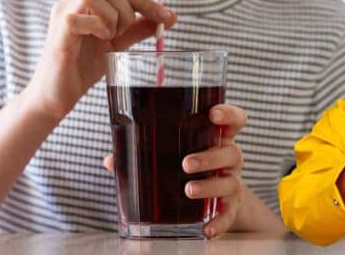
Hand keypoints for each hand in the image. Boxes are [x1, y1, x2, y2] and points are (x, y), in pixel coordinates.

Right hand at [24, 0, 176, 119]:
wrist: (57, 95)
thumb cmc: (83, 67)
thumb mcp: (118, 44)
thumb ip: (138, 29)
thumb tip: (168, 17)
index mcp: (87, 1)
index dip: (146, 1)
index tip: (168, 18)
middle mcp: (73, 0)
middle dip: (130, 13)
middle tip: (123, 36)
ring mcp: (63, 12)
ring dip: (113, 20)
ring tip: (107, 39)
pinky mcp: (59, 28)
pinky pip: (84, 18)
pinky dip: (98, 29)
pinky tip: (97, 41)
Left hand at [103, 103, 246, 237]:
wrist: (214, 201)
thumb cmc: (188, 168)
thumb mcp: (171, 156)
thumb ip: (143, 153)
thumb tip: (111, 160)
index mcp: (216, 139)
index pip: (234, 120)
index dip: (228, 114)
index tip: (213, 114)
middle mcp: (229, 159)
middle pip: (231, 152)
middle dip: (209, 157)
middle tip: (186, 164)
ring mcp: (232, 182)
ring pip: (231, 182)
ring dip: (210, 186)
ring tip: (188, 190)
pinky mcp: (231, 207)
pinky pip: (229, 214)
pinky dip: (220, 222)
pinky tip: (206, 230)